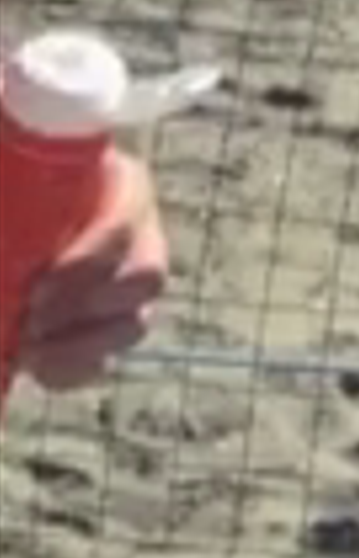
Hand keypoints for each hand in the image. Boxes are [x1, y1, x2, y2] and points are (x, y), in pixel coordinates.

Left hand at [19, 147, 166, 395]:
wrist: (21, 227)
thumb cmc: (19, 192)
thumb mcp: (26, 191)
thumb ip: (24, 218)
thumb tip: (12, 260)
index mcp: (125, 186)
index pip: (124, 227)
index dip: (85, 264)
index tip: (36, 288)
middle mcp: (142, 235)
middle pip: (147, 278)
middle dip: (85, 306)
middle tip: (31, 319)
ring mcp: (132, 287)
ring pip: (133, 325)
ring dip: (78, 346)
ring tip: (25, 348)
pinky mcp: (108, 329)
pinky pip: (104, 363)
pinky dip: (68, 371)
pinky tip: (31, 365)